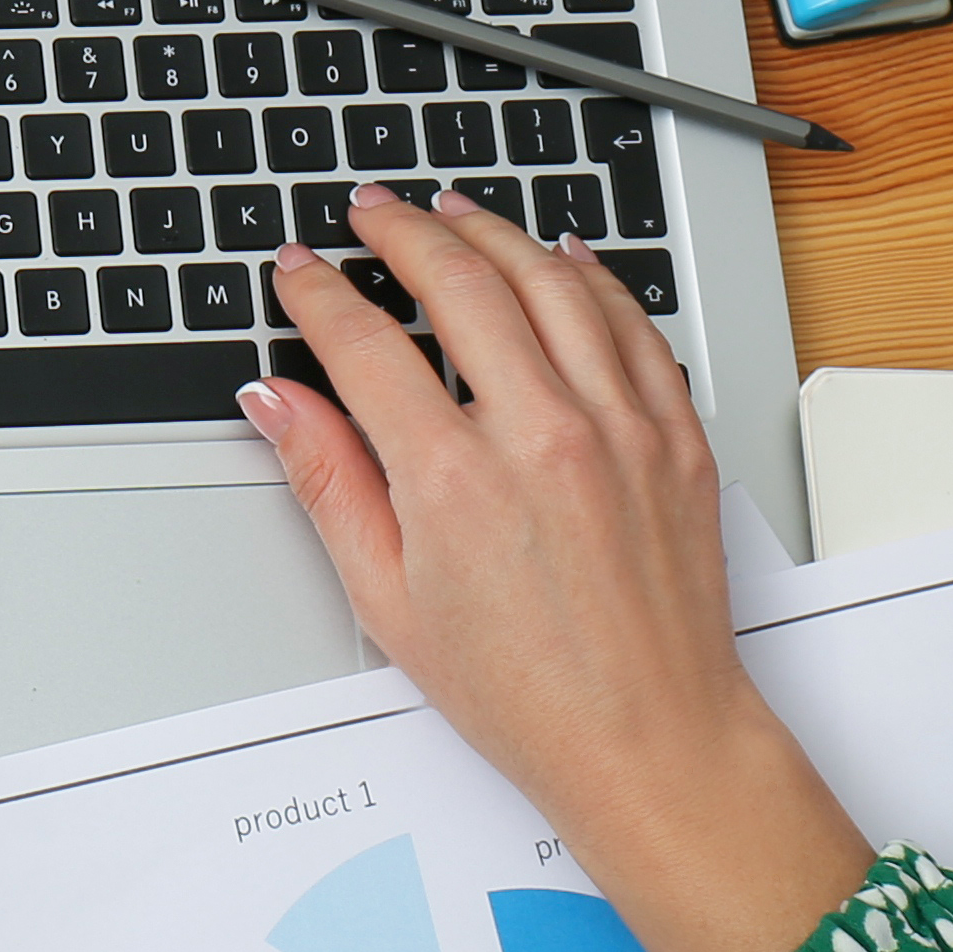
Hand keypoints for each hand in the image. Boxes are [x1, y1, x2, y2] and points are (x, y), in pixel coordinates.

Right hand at [246, 185, 871, 951]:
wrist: (650, 738)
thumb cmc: (526, 693)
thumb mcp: (389, 600)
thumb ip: (328, 483)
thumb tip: (277, 403)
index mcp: (454, 481)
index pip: (365, 343)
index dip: (319, 294)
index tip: (300, 272)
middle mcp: (542, 436)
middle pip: (460, 284)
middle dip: (403, 232)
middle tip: (371, 213)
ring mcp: (620, 428)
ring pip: (551, 282)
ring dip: (494, 233)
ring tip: (455, 213)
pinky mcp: (676, 437)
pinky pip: (632, 324)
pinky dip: (592, 277)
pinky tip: (563, 258)